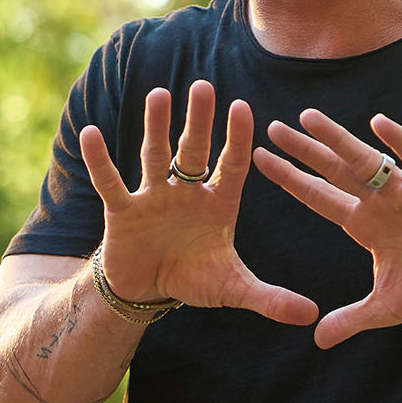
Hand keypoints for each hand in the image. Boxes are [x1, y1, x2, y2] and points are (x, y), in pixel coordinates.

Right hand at [79, 80, 316, 324]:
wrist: (148, 292)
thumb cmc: (194, 279)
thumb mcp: (233, 288)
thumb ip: (270, 299)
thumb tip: (312, 316)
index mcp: (218, 203)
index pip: (231, 165)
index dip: (236, 139)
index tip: (242, 107)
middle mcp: (187, 192)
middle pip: (193, 151)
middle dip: (198, 121)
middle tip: (203, 87)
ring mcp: (153, 197)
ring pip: (155, 157)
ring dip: (156, 127)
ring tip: (158, 95)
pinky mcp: (123, 211)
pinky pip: (111, 182)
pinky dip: (100, 160)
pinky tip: (89, 133)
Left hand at [256, 110, 401, 348]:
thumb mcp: (387, 309)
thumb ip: (352, 320)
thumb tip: (318, 341)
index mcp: (365, 225)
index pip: (319, 198)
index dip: (291, 181)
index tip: (260, 162)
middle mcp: (380, 203)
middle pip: (334, 171)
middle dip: (304, 151)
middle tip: (273, 129)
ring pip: (365, 160)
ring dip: (337, 139)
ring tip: (308, 118)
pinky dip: (398, 142)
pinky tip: (378, 123)